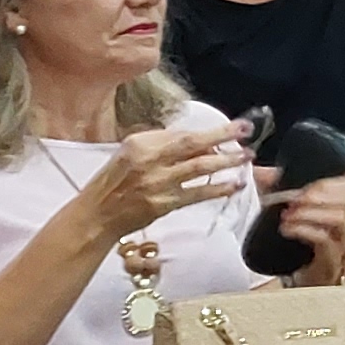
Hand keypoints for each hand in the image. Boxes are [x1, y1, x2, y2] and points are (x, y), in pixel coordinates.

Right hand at [89, 120, 256, 238]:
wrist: (96, 215)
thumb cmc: (112, 183)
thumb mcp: (129, 153)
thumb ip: (158, 145)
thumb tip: (194, 142)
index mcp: (140, 143)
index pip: (180, 133)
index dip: (208, 132)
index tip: (229, 129)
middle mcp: (150, 159)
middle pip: (193, 143)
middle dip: (223, 135)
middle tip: (245, 130)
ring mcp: (158, 182)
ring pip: (200, 167)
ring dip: (227, 161)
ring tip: (247, 157)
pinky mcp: (164, 204)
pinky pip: (197, 194)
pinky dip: (218, 189)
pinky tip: (234, 185)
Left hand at [259, 169, 344, 282]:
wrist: (300, 286)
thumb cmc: (298, 249)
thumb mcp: (291, 217)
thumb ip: (280, 193)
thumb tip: (267, 173)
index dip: (330, 184)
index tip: (306, 188)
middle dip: (319, 195)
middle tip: (295, 199)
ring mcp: (344, 247)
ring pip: (339, 219)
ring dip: (310, 212)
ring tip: (288, 214)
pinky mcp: (332, 263)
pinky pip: (324, 240)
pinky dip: (304, 229)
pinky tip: (287, 228)